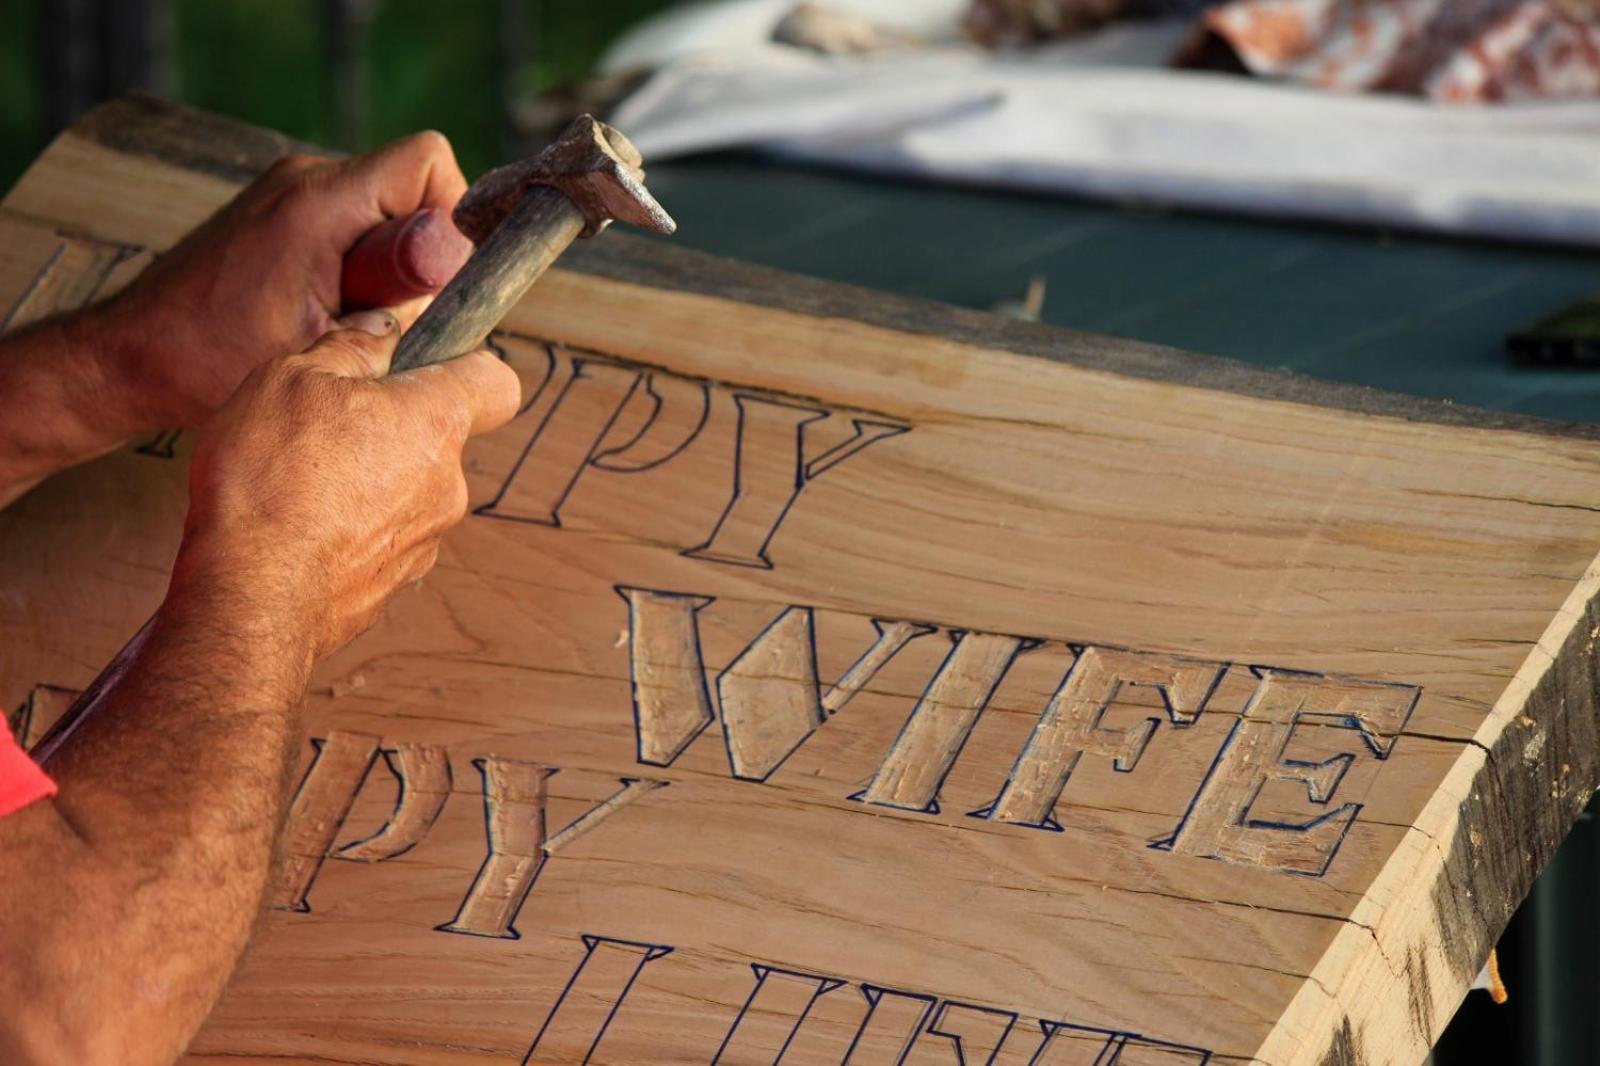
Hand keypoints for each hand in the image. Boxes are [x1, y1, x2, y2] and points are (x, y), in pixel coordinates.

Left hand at [87, 132, 468, 434]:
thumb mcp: (323, 348)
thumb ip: (399, 316)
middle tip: (382, 318)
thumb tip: (460, 302)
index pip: (427, 162)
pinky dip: (358, 270)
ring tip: (346, 322)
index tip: (440, 280)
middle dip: (421, 258)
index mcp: (320, 203)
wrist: (129, 358)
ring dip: (388, 270)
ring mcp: (291, 194)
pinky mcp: (281, 214)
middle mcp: (306, 181)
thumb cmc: (209, 359)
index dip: (453, 218)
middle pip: (413, 191)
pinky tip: (324, 314)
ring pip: (386, 214)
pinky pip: (353, 226)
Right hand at [164, 315, 519, 666]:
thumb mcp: (292, 378)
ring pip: (407, 488)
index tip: (427, 363)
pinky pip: (382, 536)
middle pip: (437, 436)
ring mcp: (427, 539)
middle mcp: (448, 484)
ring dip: (367, 478)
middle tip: (325, 422)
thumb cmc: (270, 482)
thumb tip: (384, 331)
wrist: (250, 598)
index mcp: (436, 422)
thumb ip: (350, 347)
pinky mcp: (395, 582)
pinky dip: (350, 526)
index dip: (466, 365)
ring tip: (300, 480)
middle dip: (390, 424)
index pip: (496, 381)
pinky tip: (299, 525)